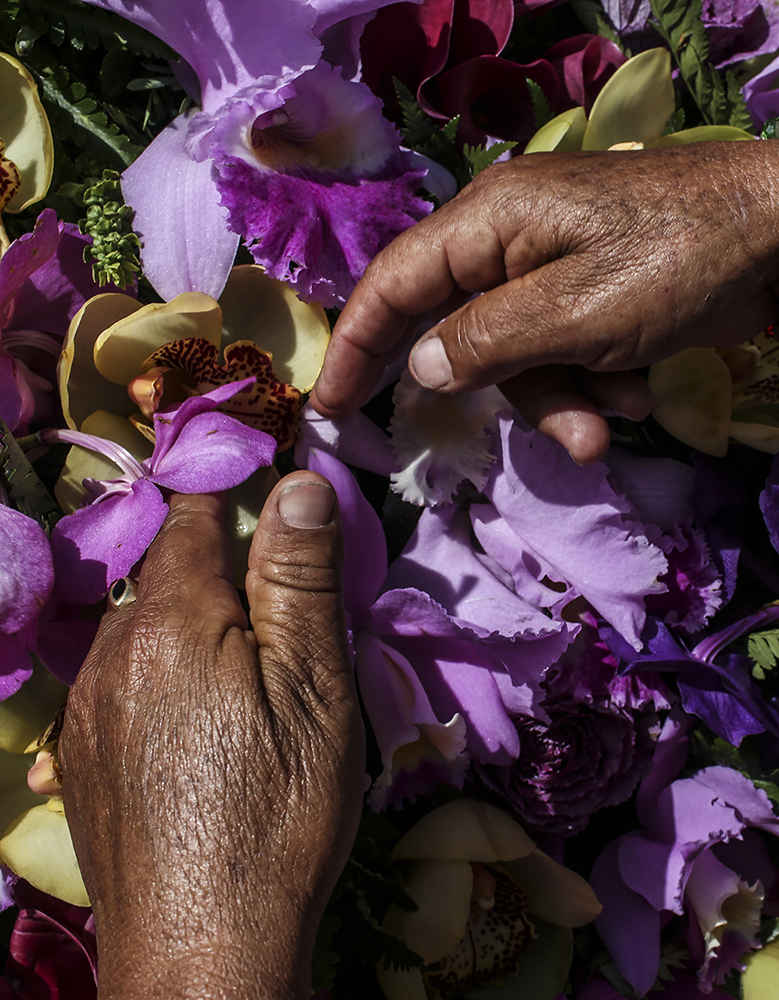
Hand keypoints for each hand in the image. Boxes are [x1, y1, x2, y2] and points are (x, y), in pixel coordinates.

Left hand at [59, 476, 364, 999]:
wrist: (204, 951)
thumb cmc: (278, 811)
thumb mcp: (314, 689)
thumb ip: (300, 580)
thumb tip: (298, 482)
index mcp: (176, 622)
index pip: (193, 518)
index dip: (221, 481)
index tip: (245, 458)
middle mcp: (114, 652)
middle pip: (165, 576)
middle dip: (214, 569)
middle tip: (270, 607)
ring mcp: (86, 707)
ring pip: (138, 631)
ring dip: (184, 627)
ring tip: (235, 677)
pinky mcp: (77, 757)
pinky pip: (116, 684)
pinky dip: (155, 676)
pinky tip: (187, 724)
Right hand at [311, 140, 778, 462]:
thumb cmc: (680, 260)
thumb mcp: (576, 313)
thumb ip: (489, 343)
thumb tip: (423, 368)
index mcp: (489, 224)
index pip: (393, 284)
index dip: (354, 344)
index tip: (329, 405)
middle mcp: (506, 239)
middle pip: (456, 328)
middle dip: (496, 391)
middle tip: (514, 434)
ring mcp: (547, 265)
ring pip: (513, 354)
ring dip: (560, 399)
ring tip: (613, 419)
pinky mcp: (584, 290)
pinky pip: (556, 349)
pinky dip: (588, 382)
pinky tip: (635, 390)